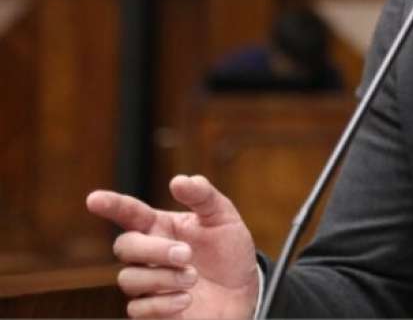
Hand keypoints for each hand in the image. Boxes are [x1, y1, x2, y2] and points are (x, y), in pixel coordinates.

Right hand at [86, 175, 258, 318]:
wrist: (243, 291)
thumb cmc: (229, 251)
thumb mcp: (223, 217)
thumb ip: (203, 196)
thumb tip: (179, 180)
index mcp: (160, 226)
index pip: (129, 213)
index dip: (112, 205)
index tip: (93, 199)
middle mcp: (148, 254)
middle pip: (125, 246)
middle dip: (154, 249)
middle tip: (187, 254)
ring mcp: (148, 283)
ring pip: (129, 279)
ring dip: (163, 278)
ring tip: (194, 278)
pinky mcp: (152, 311)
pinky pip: (137, 309)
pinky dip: (163, 303)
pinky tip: (187, 299)